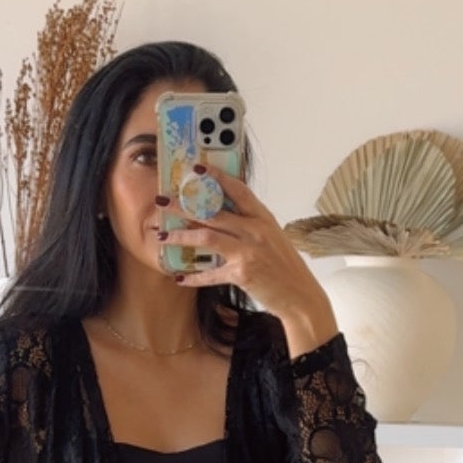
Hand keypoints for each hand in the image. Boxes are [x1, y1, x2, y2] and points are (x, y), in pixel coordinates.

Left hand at [157, 163, 333, 330]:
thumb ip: (250, 223)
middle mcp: (256, 230)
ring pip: (206, 238)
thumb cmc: (284, 266)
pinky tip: (180, 277)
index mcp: (263, 218)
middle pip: (213, 213)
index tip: (197, 167)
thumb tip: (221, 214)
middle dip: (183, 206)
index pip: (238, 190)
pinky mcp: (242, 273)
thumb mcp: (272, 237)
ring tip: (162, 235)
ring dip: (181, 236)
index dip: (217, 176)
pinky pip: (211, 273)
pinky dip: (194, 277)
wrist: (300, 295)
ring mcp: (248, 251)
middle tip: (162, 202)